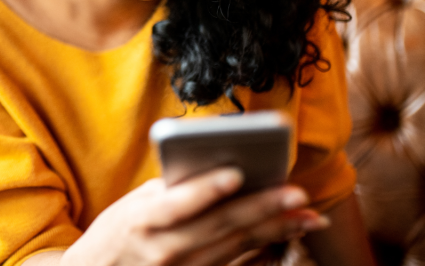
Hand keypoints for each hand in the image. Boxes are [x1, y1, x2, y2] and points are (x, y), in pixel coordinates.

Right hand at [58, 168, 328, 265]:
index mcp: (142, 221)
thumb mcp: (132, 205)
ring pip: (236, 248)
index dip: (207, 189)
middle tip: (298, 193)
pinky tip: (288, 239)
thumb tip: (218, 170)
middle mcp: (164, 250)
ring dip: (275, 231)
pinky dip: (264, 255)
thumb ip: (170, 190)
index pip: (178, 204)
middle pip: (219, 227)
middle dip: (262, 209)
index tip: (237, 172)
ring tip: (307, 215)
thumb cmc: (116, 234)